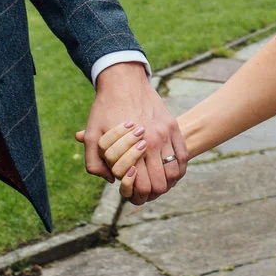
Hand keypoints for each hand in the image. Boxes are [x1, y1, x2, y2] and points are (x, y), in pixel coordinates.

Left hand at [78, 62, 186, 204]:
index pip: (141, 185)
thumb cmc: (104, 109)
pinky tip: (168, 170)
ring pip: (174, 173)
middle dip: (151, 192)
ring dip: (166, 182)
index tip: (130, 190)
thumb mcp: (92, 136)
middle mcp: (153, 142)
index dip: (135, 194)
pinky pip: (183, 156)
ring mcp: (166, 134)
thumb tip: (111, 181)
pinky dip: (178, 169)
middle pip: (160, 184)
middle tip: (143, 190)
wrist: (123, 81)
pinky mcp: (173, 127)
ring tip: (155, 181)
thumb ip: (94, 163)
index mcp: (132, 147)